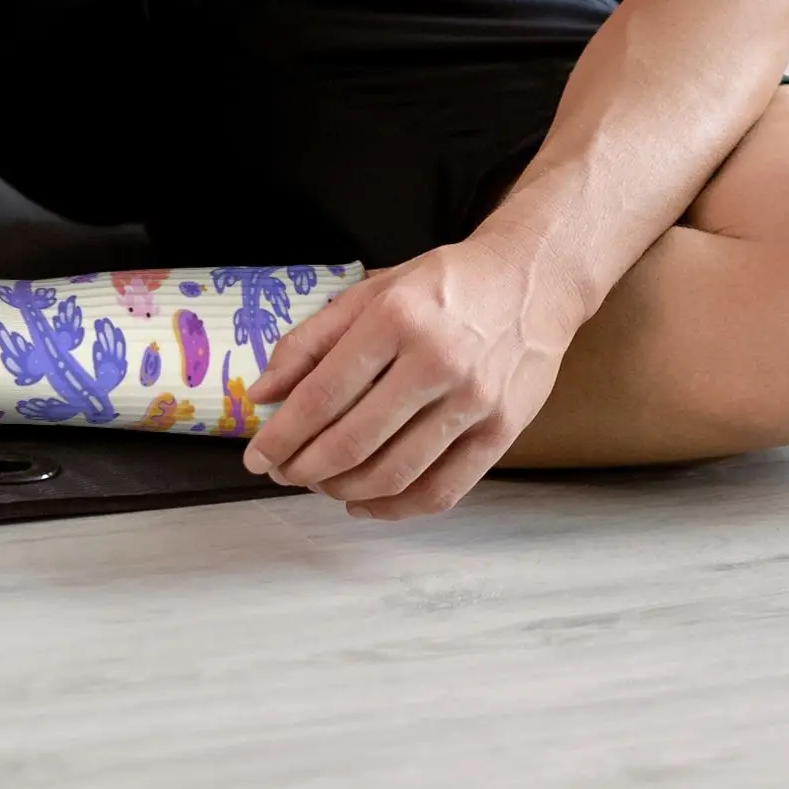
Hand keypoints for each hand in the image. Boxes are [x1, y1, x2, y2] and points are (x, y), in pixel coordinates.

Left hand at [242, 239, 579, 519]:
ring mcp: (474, 401)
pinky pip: (442, 490)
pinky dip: (396, 508)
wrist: (531, 280)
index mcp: (396, 318)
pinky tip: (366, 502)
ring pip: (395, 473)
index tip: (257, 456)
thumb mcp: (372, 290)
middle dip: (305, 468)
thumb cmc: (445, 284)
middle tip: (282, 473)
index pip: (323, 394)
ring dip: (344, 490)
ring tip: (319, 484)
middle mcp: (437, 361)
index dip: (282, 435)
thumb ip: (312, 339)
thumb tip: (263, 394)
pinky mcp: (502, 431)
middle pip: (354, 441)